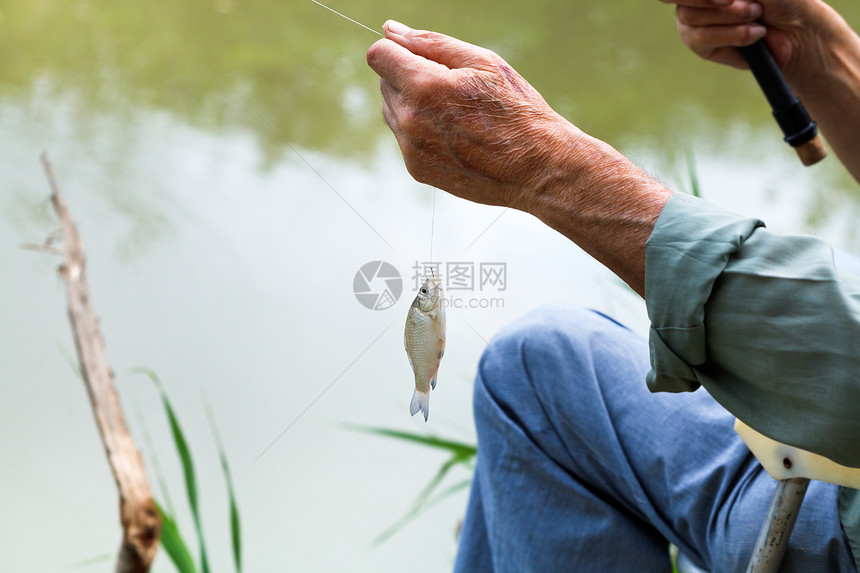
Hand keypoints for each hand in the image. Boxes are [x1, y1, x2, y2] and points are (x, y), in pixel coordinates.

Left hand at [366, 21, 582, 211]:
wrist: (535, 167)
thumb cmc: (516, 109)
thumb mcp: (482, 62)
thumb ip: (430, 43)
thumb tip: (391, 30)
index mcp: (424, 86)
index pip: (378, 55)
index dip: (397, 50)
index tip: (419, 56)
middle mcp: (410, 120)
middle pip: (384, 83)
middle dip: (408, 76)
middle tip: (451, 88)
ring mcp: (411, 149)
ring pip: (391, 111)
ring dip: (412, 104)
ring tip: (454, 112)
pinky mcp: (416, 169)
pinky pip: (403, 138)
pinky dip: (420, 131)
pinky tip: (454, 135)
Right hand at [660, 0, 835, 78]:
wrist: (796, 28)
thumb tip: (717, 0)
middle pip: (680, 0)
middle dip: (719, 2)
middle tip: (752, 5)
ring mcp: (693, 20)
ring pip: (690, 17)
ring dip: (730, 16)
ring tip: (758, 16)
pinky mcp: (700, 45)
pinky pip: (700, 38)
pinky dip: (731, 34)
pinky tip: (755, 33)